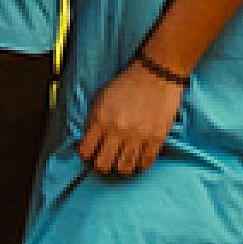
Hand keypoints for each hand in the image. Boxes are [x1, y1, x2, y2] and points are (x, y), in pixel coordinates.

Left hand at [76, 60, 182, 176]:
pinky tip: (137, 159)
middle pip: (103, 165)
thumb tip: (88, 140)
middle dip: (101, 165)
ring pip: (124, 168)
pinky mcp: (157, 139)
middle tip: (105, 160)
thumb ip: (93, 120)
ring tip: (121, 161)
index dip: (85, 155)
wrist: (156, 74)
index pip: (85, 151)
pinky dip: (140, 165)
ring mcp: (139, 136)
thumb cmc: (126, 84)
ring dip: (120, 167)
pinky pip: (146, 163)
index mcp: (101, 119)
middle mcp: (118, 131)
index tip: (90, 153)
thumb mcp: (100, 98)